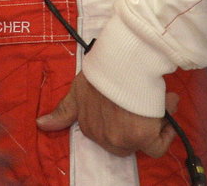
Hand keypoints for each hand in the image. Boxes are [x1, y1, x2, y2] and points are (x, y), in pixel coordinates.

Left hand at [36, 73, 176, 158]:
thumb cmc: (101, 72)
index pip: (108, 135)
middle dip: (137, 128)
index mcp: (88, 126)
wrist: (120, 62)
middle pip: (126, 144)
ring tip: (157, 98)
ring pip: (144, 143)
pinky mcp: (141, 137)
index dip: (122, 122)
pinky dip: (165, 131)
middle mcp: (102, 136)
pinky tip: (167, 107)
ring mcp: (121, 138)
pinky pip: (158, 146)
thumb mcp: (77, 91)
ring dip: (154, 123)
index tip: (130, 106)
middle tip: (145, 105)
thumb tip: (40, 125)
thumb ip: (62, 111)